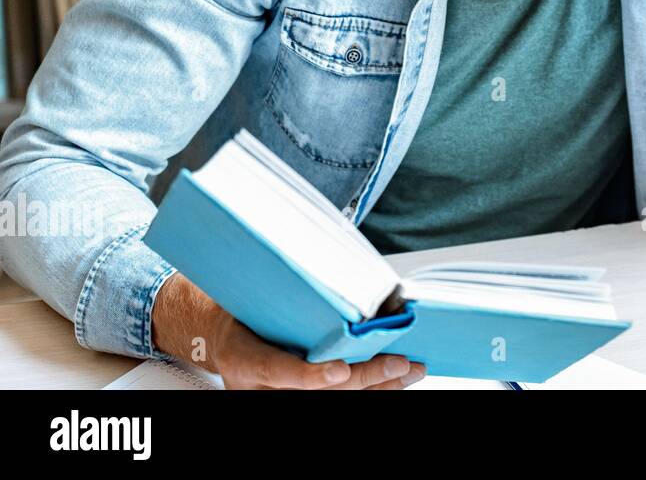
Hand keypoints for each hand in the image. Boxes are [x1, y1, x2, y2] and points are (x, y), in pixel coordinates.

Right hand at [152, 273, 426, 389]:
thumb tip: (331, 262)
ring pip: (334, 399)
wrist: (218, 334)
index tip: (342, 370)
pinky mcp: (296, 396)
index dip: (312, 376)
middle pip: (316, 392)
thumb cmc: (239, 308)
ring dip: (378, 385)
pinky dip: (372, 387)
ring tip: (410, 368)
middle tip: (396, 362)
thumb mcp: (250, 295)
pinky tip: (397, 377)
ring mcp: (278, 396)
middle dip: (363, 379)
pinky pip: (338, 397)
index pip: (277, 371)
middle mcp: (259, 387)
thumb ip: (287, 293)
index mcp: (242, 358)